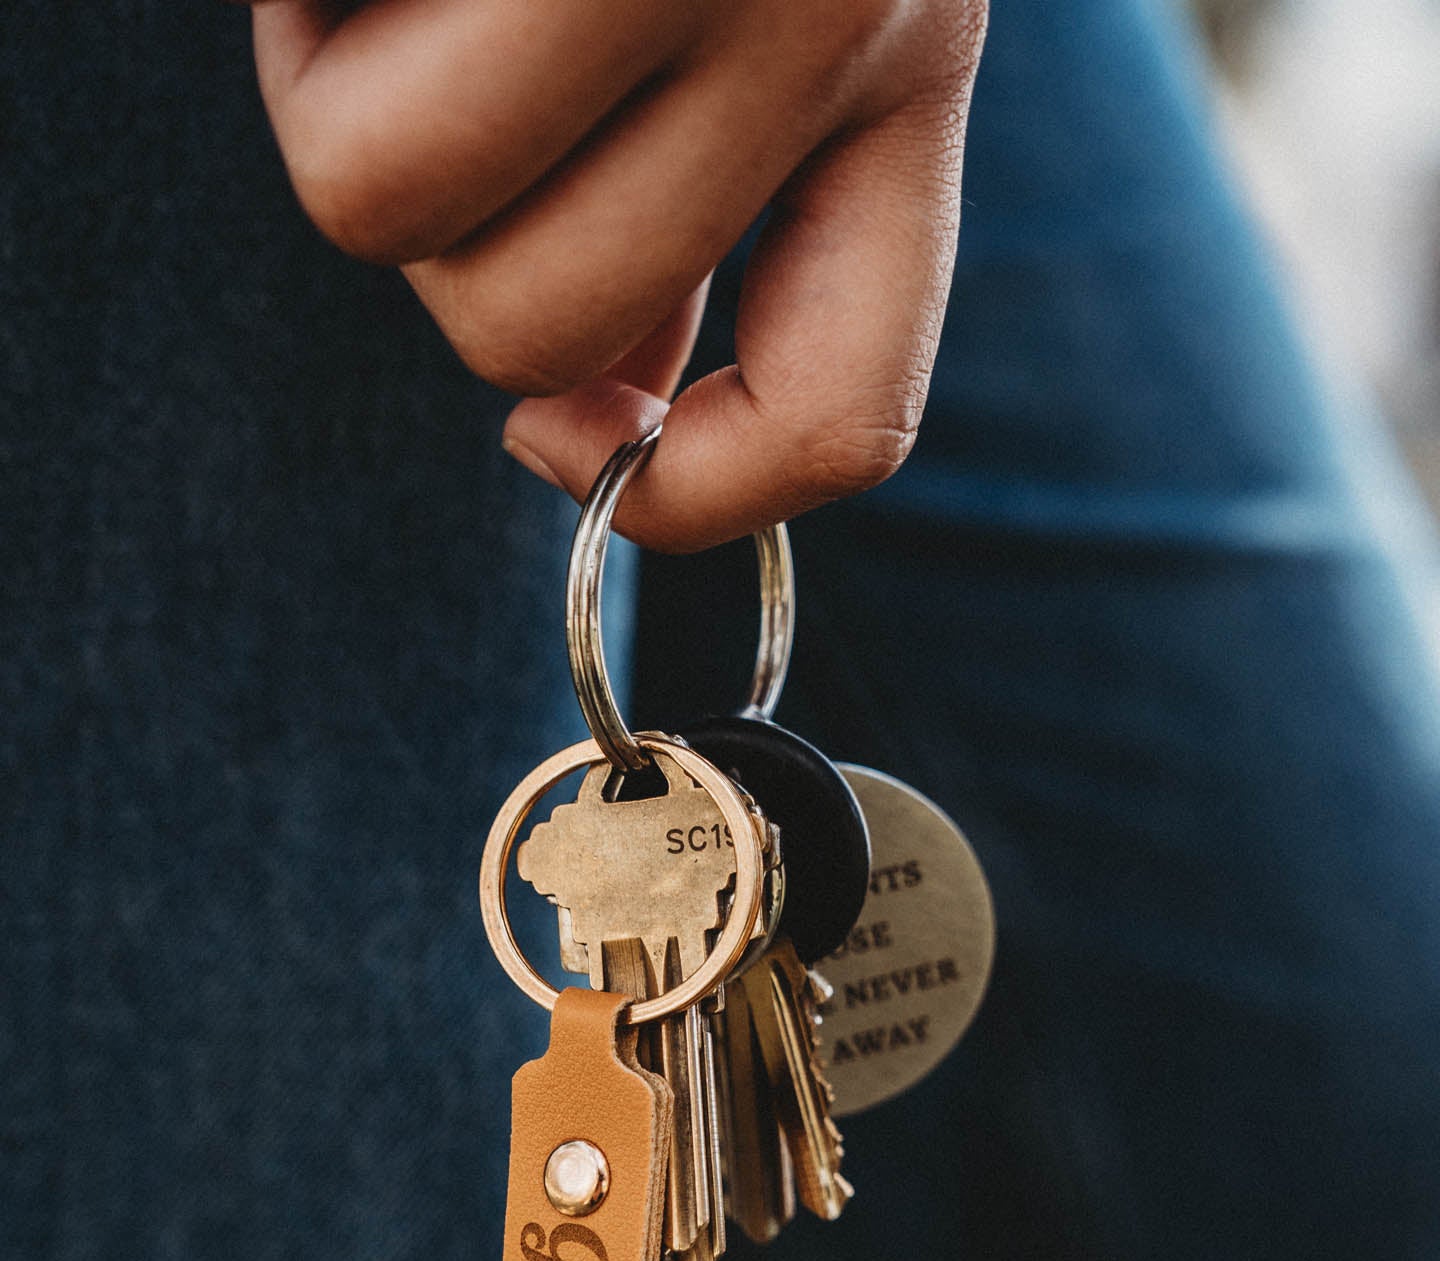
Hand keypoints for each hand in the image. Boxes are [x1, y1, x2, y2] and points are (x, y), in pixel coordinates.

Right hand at [247, 0, 987, 549]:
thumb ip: (701, 191)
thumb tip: (589, 412)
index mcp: (910, 47)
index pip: (849, 415)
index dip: (696, 504)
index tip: (573, 446)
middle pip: (542, 326)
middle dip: (454, 246)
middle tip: (452, 88)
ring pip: (393, 206)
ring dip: (338, 108)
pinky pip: (312, 60)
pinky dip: (289, 15)